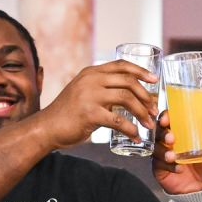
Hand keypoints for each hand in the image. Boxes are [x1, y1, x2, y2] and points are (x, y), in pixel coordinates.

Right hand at [33, 60, 158, 150]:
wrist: (47, 127)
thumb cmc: (69, 113)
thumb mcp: (84, 92)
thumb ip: (101, 88)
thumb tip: (129, 94)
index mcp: (91, 72)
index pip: (121, 65)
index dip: (141, 71)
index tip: (155, 80)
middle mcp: (91, 80)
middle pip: (128, 81)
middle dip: (146, 96)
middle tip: (154, 109)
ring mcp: (89, 95)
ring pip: (126, 98)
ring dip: (142, 112)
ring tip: (149, 124)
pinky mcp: (89, 114)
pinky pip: (118, 120)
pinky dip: (130, 129)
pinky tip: (136, 136)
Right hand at [151, 110, 201, 194]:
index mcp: (182, 133)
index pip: (170, 120)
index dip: (166, 117)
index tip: (167, 119)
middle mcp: (170, 142)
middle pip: (159, 132)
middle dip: (163, 134)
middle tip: (171, 139)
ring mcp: (164, 155)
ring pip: (157, 148)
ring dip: (163, 151)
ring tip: (172, 157)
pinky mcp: (160, 170)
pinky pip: (158, 165)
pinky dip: (168, 166)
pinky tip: (178, 169)